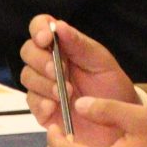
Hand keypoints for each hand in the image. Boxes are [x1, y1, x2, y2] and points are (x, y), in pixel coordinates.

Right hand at [18, 17, 136, 140]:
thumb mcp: (101, 61)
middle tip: (59, 71)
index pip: (40, 26)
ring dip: (44, 83)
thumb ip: (79, 44)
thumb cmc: (111, 85)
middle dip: (41, 61)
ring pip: (27, 76)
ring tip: (66, 93)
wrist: (118, 121)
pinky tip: (54, 107)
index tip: (46, 39)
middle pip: (28, 51)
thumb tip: (58, 26)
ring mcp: (43, 85)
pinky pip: (31, 102)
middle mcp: (48, 62)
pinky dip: (41, 103)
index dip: (38, 29)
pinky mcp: (42, 108)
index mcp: (62, 45)